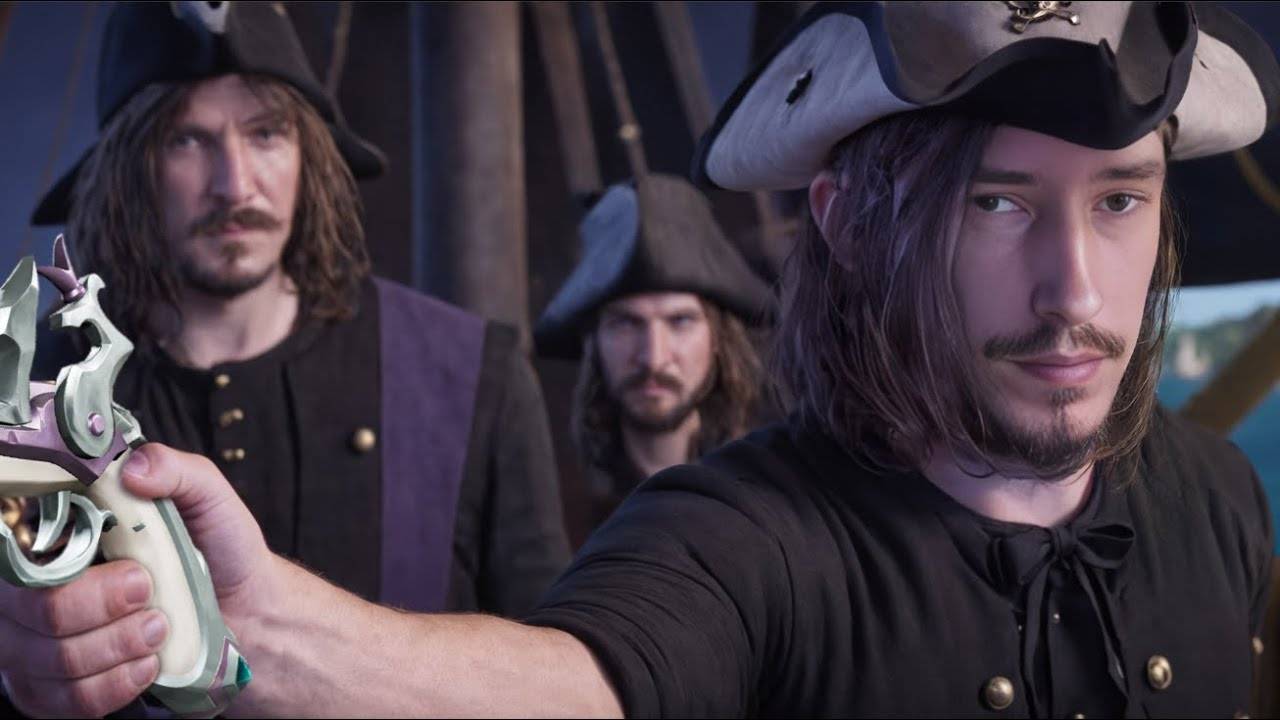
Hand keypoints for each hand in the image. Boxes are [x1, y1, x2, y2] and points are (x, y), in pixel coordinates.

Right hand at [0, 443, 273, 716]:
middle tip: (148, 591)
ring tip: (160, 627)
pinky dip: (111, 685)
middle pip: (26, 606)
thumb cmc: (222, 554)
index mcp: (63, 533)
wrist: (252, 616)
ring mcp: (42, 640)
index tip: (125, 563)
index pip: (19, 545)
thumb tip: (132, 468)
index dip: (52, 558)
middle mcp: (40, 585)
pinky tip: (147, 665)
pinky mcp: (57, 688)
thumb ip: (176, 471)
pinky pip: (60, 699)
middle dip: (95, 605)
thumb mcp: (210, 500)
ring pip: (43, 658)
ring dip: (113, 646)